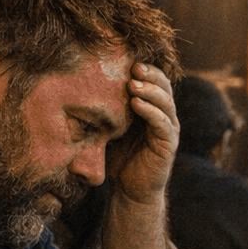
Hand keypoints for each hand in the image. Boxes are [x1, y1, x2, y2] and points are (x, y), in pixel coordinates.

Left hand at [108, 62, 177, 204]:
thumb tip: (79, 85)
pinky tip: (137, 104)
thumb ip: (105, 109)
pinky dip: (151, 112)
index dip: (144, 68)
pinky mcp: (168, 144)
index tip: (126, 58)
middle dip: (150, 74)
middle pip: (163, 86)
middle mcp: (164, 115)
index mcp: (151, 107)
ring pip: (165, 102)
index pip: (153, 80)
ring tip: (133, 84)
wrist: (130, 190)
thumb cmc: (118, 156)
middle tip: (134, 66)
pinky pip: (163, 124)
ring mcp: (168, 129)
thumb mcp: (109, 128)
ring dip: (150, 91)